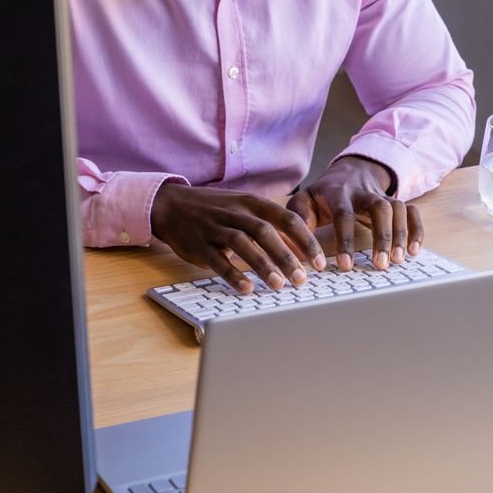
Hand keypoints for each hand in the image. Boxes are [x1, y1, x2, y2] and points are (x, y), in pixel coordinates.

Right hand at [150, 183, 325, 292]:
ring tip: (279, 285)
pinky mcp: (199, 244)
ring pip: (243, 244)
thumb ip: (270, 225)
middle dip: (287, 256)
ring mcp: (216, 228)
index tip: (320, 261)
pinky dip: (232, 274)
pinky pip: (217, 260)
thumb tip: (300, 249)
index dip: (305, 241)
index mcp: (253, 203)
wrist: (173, 205)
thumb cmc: (217, 210)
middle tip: (302, 279)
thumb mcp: (245, 208)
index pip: (287, 219)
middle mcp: (236, 213)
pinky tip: (246, 288)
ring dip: (263, 265)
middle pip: (266, 232)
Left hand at [286, 156, 422, 270]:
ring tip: (397, 261)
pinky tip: (414, 252)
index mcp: (338, 193)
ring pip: (398, 208)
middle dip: (382, 236)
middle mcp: (363, 192)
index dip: (345, 239)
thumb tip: (293, 248)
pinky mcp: (396, 201)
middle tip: (380, 265)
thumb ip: (298, 220)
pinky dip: (416, 230)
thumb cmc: (323, 194)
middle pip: (379, 208)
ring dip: (400, 235)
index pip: (343, 214)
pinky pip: (412, 211)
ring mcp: (382, 196)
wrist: (350, 170)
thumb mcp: (304, 201)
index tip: (346, 266)